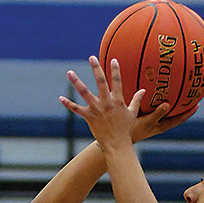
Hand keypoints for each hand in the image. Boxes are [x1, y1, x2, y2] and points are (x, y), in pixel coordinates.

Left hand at [59, 56, 198, 148]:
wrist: (117, 145)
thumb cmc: (126, 130)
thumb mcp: (133, 114)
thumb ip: (136, 100)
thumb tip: (143, 91)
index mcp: (118, 101)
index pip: (117, 81)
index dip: (115, 70)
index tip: (113, 59)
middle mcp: (106, 103)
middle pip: (100, 82)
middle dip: (96, 68)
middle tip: (91, 57)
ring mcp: (97, 109)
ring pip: (85, 93)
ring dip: (76, 82)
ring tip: (70, 72)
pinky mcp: (89, 117)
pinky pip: (77, 109)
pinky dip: (68, 104)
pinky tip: (60, 98)